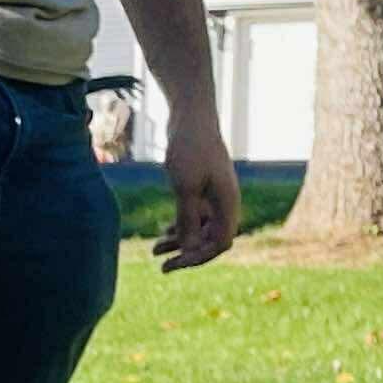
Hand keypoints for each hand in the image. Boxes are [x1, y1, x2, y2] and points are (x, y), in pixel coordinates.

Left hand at [155, 110, 238, 270]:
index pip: (220, 243)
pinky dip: (180, 226)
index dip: (200, 257)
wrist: (189, 115)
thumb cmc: (190, 148)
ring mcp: (214, 195)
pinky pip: (194, 216)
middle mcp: (224, 201)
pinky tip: (163, 233)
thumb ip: (188, 219)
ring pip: (200, 229)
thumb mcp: (185, 187)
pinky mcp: (202, 187)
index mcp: (228, 202)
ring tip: (154, 252)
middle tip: (162, 268)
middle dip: (188, 254)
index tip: (175, 262)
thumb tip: (189, 250)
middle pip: (210, 240)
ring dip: (180, 242)